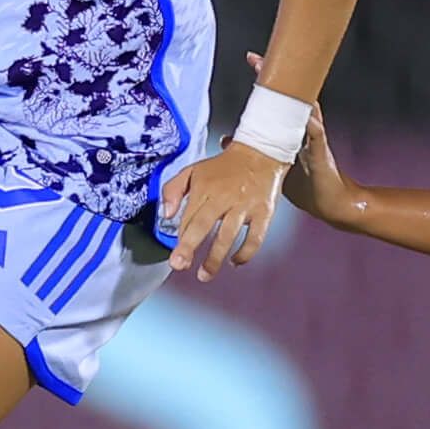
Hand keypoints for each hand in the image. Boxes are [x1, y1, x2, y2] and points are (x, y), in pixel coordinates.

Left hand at [160, 143, 286, 281]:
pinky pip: (255, 237)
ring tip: (204, 275)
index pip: (188, 217)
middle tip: (180, 265)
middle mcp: (224, 197)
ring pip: (228, 235)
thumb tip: (165, 214)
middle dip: (190, 246)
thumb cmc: (222, 167)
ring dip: (215, 258)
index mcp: (204, 188)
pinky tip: (235, 262)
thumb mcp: (192, 171)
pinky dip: (246, 253)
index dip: (180, 239)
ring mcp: (244, 206)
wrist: (260, 153)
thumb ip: (172, 190)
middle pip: (204, 225)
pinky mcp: (263, 212)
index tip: (175, 258)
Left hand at [247, 51, 352, 224]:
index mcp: (291, 130)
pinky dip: (310, 124)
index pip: (278, 99)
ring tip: (280, 77)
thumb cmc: (305, 187)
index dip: (265, 80)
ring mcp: (314, 138)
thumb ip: (253, 152)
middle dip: (275, 77)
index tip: (253, 61)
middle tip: (258, 60)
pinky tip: (304, 116)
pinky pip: (317, 133)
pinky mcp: (322, 152)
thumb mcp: (272, 168)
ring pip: (305, 108)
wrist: (331, 203)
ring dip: (293, 92)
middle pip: (291, 96)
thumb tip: (225, 141)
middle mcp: (303, 128)